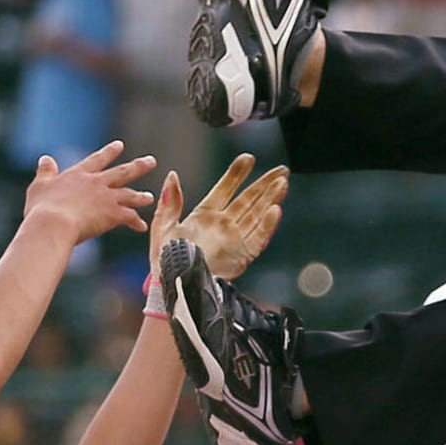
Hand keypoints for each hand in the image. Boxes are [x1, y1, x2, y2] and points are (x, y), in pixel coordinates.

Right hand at [23, 140, 155, 243]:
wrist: (54, 224)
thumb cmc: (42, 208)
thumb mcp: (39, 186)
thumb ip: (45, 172)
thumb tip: (46, 159)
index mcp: (79, 174)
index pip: (97, 159)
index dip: (109, 152)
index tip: (120, 145)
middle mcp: (96, 183)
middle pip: (122, 172)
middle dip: (138, 166)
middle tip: (151, 161)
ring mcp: (107, 198)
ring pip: (130, 194)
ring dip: (140, 196)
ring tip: (149, 197)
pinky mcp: (113, 214)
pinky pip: (130, 217)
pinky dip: (136, 222)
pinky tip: (141, 227)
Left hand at [152, 153, 289, 280]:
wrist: (173, 286)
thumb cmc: (165, 260)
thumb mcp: (162, 227)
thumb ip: (170, 202)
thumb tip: (173, 175)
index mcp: (204, 216)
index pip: (225, 189)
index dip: (237, 174)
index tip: (248, 158)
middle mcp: (223, 225)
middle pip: (249, 200)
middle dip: (265, 184)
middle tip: (281, 169)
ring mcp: (235, 240)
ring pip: (257, 215)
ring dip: (271, 199)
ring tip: (283, 183)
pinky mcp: (242, 256)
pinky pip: (258, 238)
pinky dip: (267, 225)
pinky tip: (276, 210)